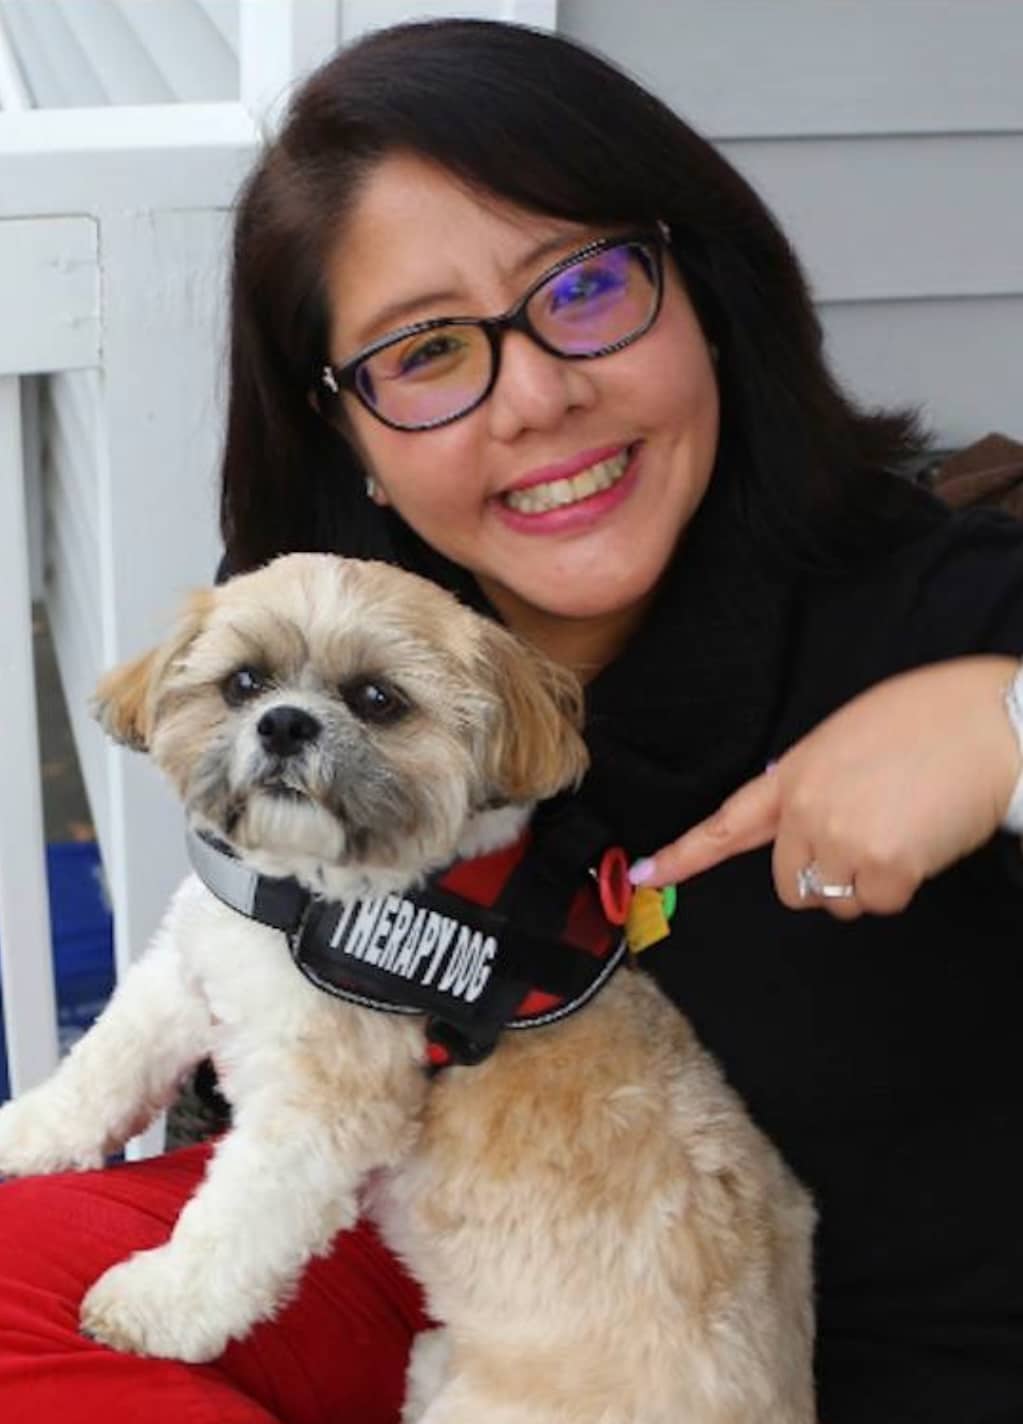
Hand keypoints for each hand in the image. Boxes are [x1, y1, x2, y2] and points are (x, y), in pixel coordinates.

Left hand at [631, 657, 1021, 917]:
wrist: (989, 722)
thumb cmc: (932, 719)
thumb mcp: (850, 736)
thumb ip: (818, 782)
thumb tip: (813, 823)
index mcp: (794, 773)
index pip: (729, 821)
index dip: (686, 852)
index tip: (648, 874)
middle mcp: (806, 811)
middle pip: (789, 883)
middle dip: (823, 875)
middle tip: (870, 838)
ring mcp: (840, 840)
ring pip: (835, 900)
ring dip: (866, 881)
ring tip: (903, 829)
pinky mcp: (882, 867)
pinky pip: (879, 902)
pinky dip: (901, 885)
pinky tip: (923, 841)